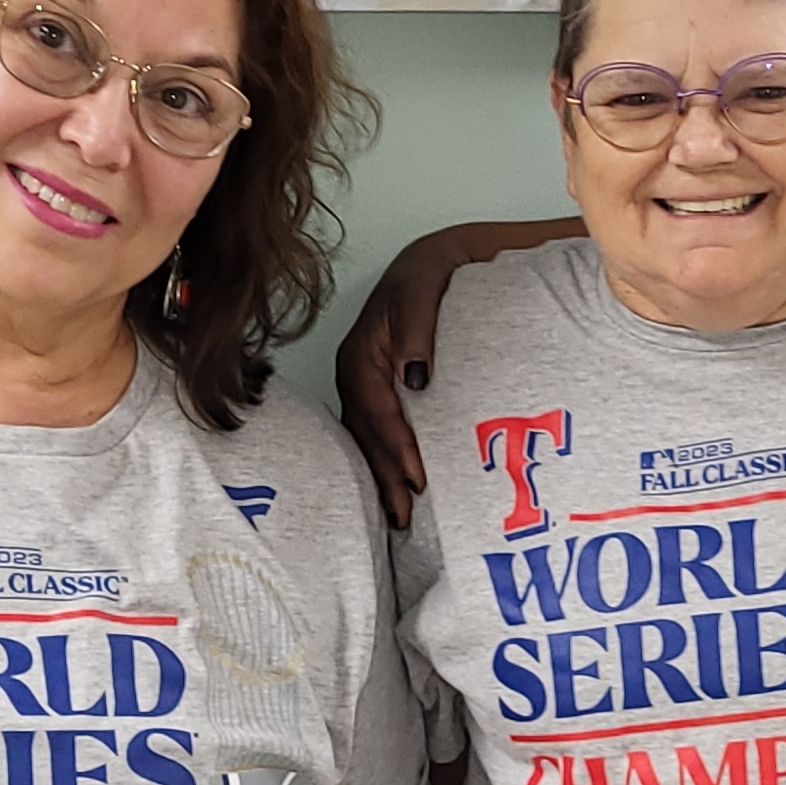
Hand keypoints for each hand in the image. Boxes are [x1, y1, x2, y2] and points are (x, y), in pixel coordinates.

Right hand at [336, 233, 466, 527]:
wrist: (430, 265)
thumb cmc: (428, 277)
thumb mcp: (422, 290)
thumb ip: (416, 329)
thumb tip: (415, 374)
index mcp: (361, 355)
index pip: (376, 410)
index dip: (396, 446)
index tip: (418, 477)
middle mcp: (355, 375)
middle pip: (366, 435)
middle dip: (384, 477)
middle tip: (404, 517)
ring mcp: (362, 387)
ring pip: (366, 441)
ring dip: (381, 480)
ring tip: (399, 518)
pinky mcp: (376, 394)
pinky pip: (374, 435)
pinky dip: (383, 464)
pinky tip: (395, 489)